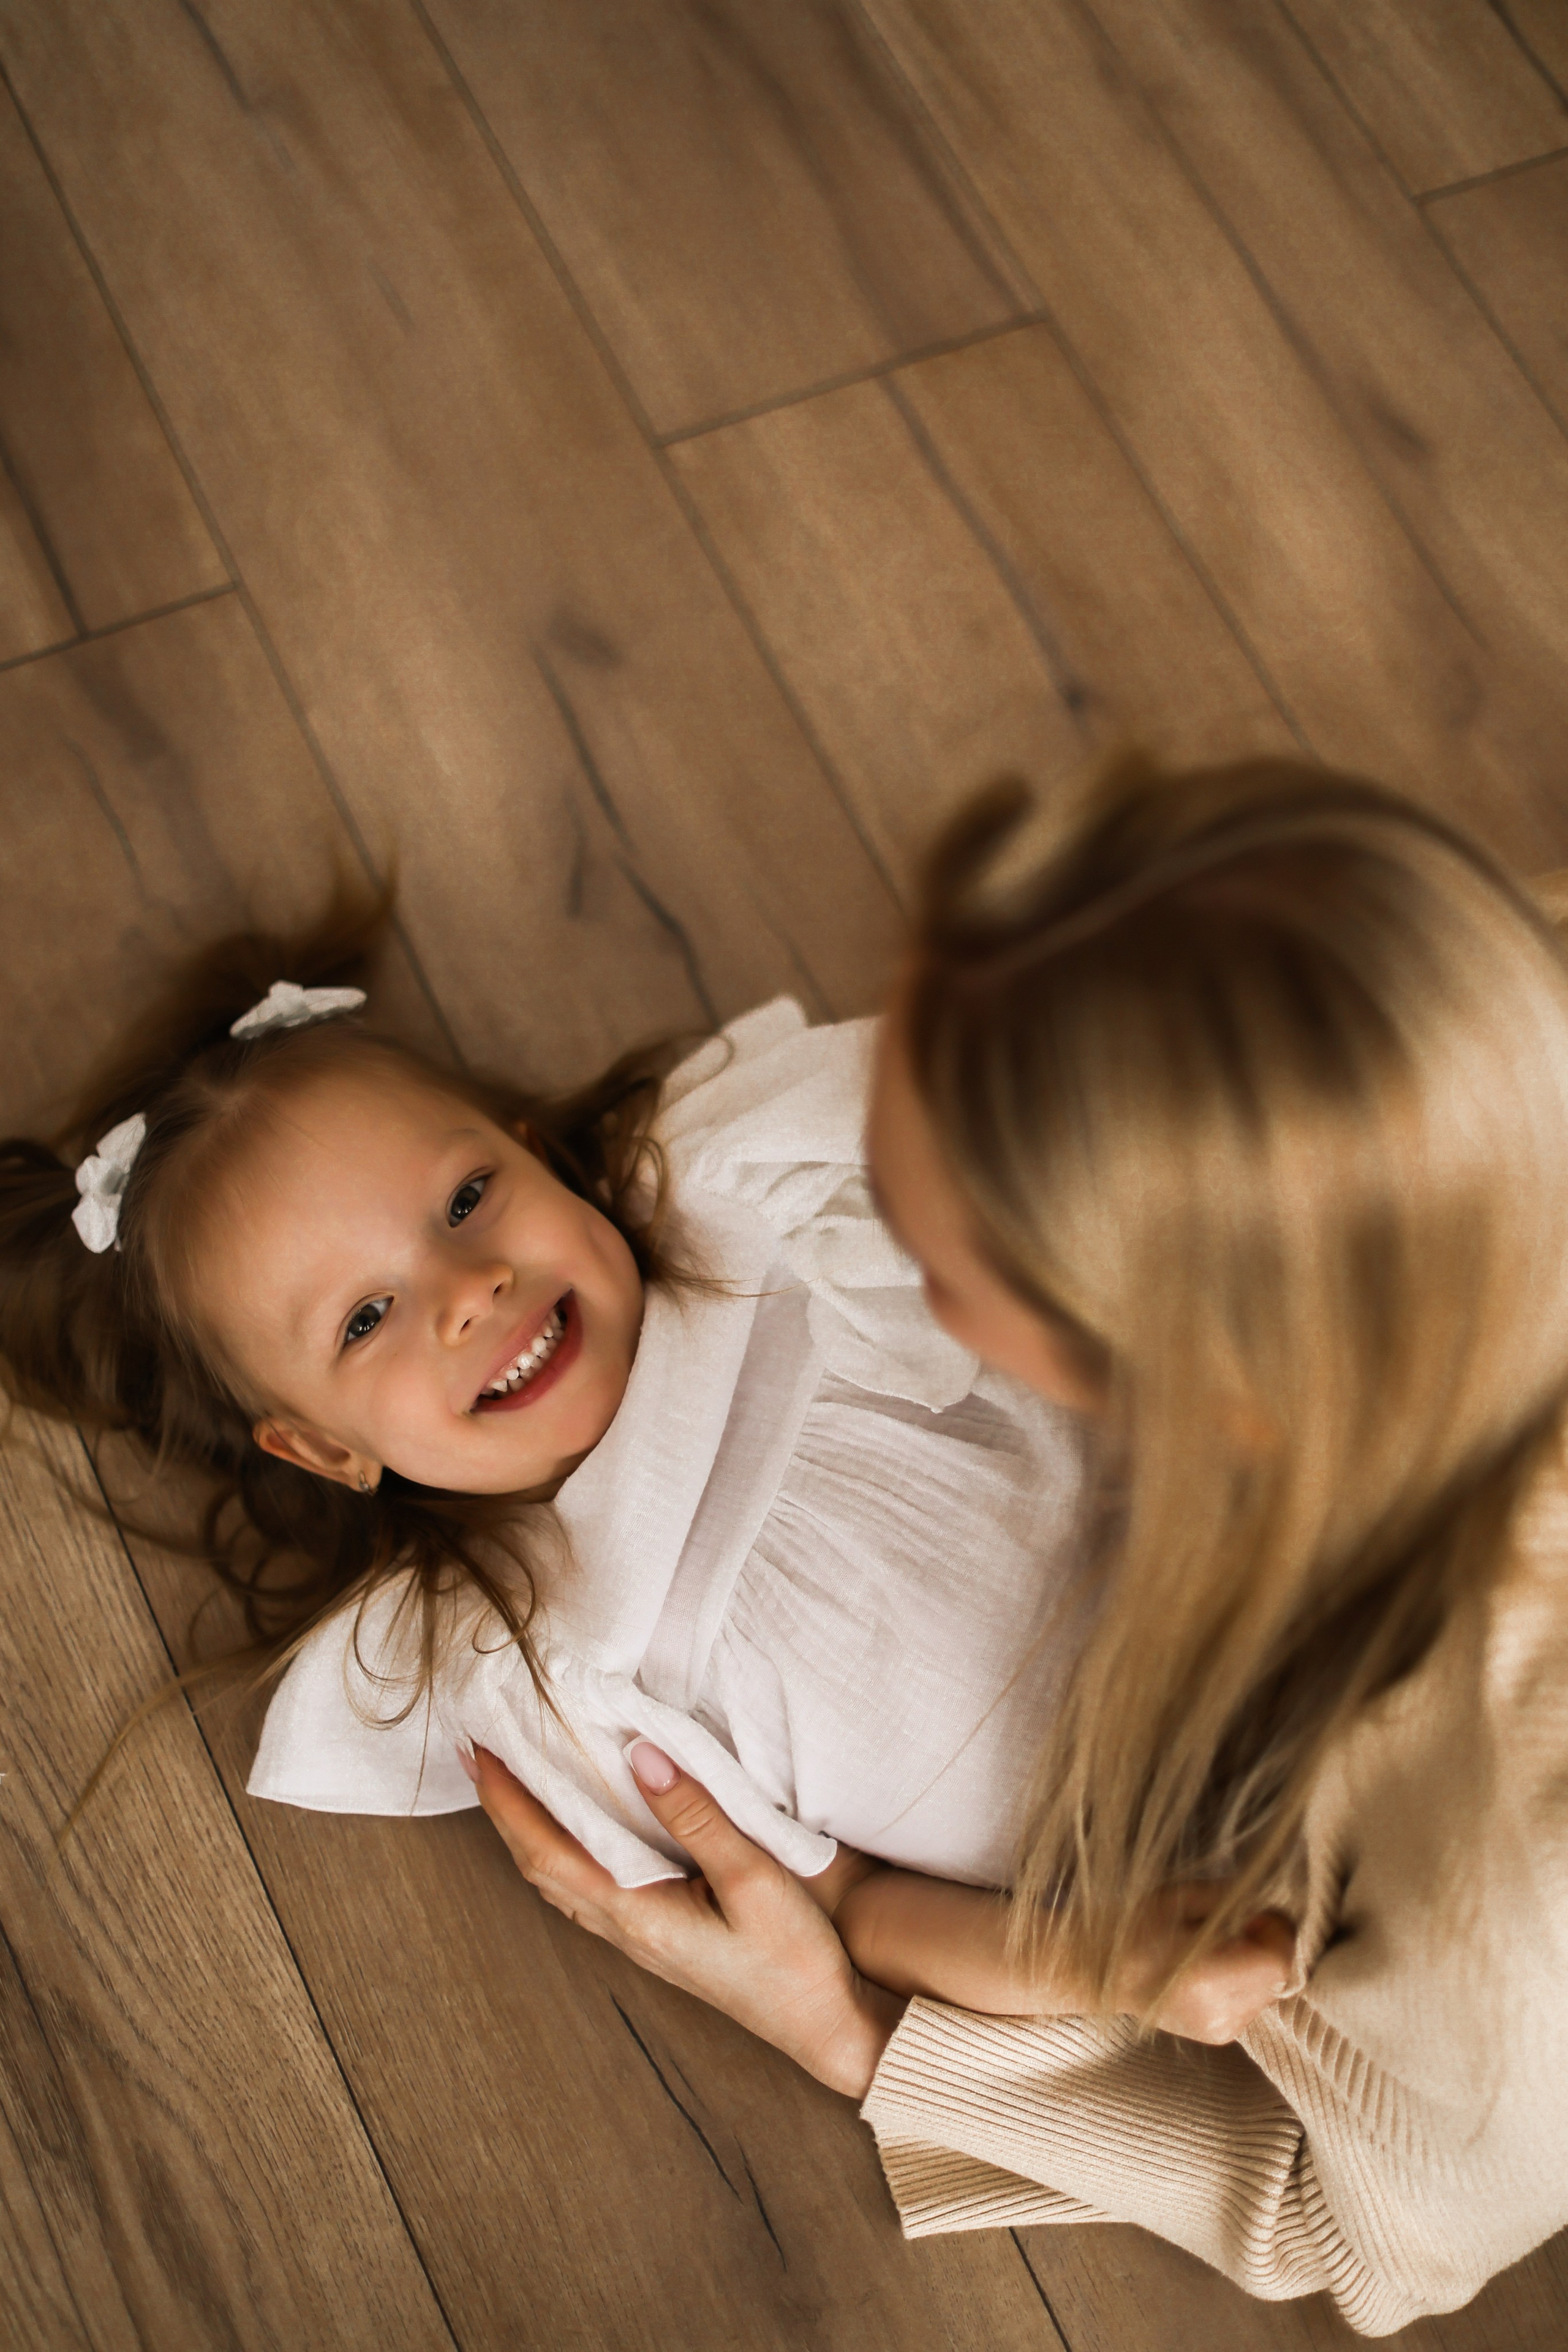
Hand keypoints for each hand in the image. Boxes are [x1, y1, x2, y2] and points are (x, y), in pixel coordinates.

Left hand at [463, 1740, 904, 2097]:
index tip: (480, 1751)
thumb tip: (638, 1756)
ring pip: (561, 1880)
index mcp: (637, 1916)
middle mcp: (626, 1930)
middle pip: (540, 1867)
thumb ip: (695, 1816)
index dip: (508, 1802)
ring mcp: (640, 1939)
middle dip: (504, 1811)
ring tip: (517, 1783)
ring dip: (529, 1831)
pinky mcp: (660, 1938)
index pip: (549, 1851)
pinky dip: (564, 1849)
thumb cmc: (794, 1960)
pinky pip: (589, 1887)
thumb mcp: (752, 1877)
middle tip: (481, 1754)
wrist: (824, 2025)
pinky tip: (577, 1829)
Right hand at [1119, 1887, 1295, 2044]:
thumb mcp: (1179, 1896)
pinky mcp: (1220, 2036)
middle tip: (1238, 1927)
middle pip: (1277, 1977)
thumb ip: (1229, 1898)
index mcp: (1204, 1975)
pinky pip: (1254, 2004)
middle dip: (1267, 1946)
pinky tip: (1216, 1971)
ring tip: (1222, 1950)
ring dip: (1258, 1966)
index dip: (1275, 1932)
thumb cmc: (1138, 1926)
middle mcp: (1217, 2011)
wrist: (1106, 1973)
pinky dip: (1246, 1984)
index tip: (1254, 1914)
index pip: (1276, 1963)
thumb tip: (1268, 1902)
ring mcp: (1219, 2029)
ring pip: (1270, 1992)